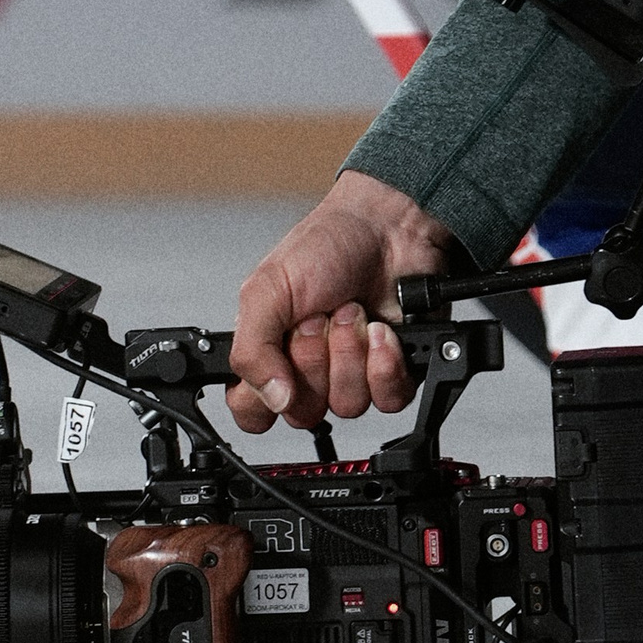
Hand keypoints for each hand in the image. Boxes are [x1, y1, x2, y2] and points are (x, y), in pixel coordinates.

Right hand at [227, 170, 456, 432]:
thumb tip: (271, 399)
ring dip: (351, 353)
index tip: (278, 360)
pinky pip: (387, 399)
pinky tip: (381, 330)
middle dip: (314, 359)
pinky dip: (385, 363)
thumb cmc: (325, 247)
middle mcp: (308, 371)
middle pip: (304, 412)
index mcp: (268, 354)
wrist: (387, 228)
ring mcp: (351, 374)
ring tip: (353, 312)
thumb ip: (251, 351)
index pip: (253, 413)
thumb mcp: (267, 290)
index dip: (265, 399)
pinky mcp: (392, 373)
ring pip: (347, 406)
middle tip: (319, 316)